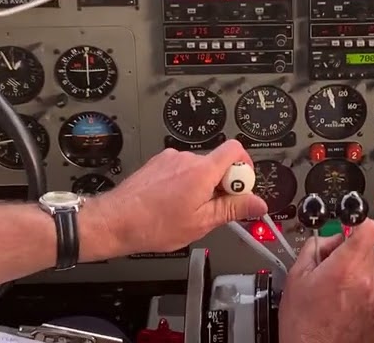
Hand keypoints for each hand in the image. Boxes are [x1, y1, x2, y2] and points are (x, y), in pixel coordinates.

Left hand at [83, 140, 267, 258]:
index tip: (242, 189)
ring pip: (199, 168)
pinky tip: (174, 205)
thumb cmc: (152, 225)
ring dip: (202, 186)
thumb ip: (232, 209)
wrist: (115, 221)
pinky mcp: (158, 164)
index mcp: (202, 171)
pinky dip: (185, 184)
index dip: (245, 167)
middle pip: (218, 162)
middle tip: (215, 210)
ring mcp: (170, 159)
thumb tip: (258, 204)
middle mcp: (187, 158)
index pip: (235, 149)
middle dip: (223, 184)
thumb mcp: (201, 223)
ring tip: (189, 211)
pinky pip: (182, 170)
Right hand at [278, 219, 373, 342]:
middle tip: (340, 262)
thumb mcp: (295, 278)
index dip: (358, 226)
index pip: (369, 228)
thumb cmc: (303, 327)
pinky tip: (362, 295)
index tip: (350, 230)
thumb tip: (327, 239)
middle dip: (358, 250)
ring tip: (350, 281)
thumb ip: (314, 249)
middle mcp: (368, 281)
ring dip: (370, 268)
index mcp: (345, 268)